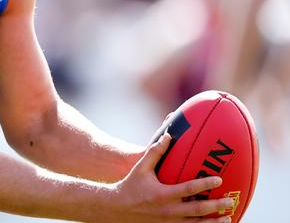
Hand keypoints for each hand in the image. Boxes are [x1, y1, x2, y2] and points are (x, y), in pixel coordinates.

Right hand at [104, 133, 234, 221]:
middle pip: (198, 210)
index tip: (219, 180)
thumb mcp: (141, 167)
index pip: (189, 189)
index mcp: (162, 194)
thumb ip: (155, 152)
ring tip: (228, 218)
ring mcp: (169, 222)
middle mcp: (168, 210)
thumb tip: (169, 135)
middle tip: (230, 201)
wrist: (118, 208)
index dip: (205, 184)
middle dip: (216, 207)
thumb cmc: (131, 185)